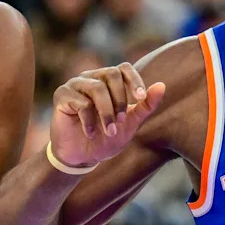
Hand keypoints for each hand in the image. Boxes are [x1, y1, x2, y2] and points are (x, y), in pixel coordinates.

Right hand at [50, 63, 165, 167]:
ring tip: (110, 131)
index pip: (124, 68)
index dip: (134, 80)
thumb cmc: (105, 138)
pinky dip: (89, 121)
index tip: (141, 98)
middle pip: (111, 73)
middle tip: (121, 121)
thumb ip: (146, 106)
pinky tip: (90, 133)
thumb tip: (162, 86)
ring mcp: (75, 85)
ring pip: (97, 88)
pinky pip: (81, 103)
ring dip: (107, 113)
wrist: (81, 157)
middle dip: (120, 99)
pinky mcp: (62, 95)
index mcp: (108, 82)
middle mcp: (91, 78)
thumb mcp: (130, 124)